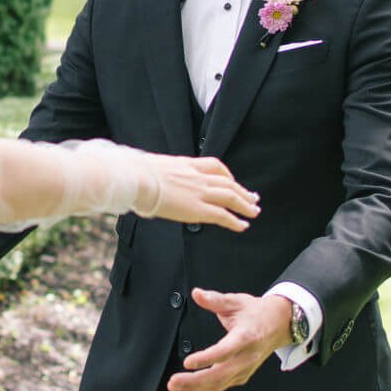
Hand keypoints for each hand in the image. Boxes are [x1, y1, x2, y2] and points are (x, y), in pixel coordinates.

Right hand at [142, 155, 259, 231]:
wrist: (137, 178)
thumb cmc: (136, 173)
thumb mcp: (151, 165)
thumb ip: (157, 172)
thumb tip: (147, 175)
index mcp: (186, 164)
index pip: (214, 166)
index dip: (227, 175)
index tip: (232, 181)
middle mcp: (197, 177)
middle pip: (228, 182)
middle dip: (242, 191)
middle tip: (253, 198)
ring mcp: (199, 192)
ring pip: (231, 197)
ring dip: (245, 205)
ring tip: (254, 211)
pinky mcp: (198, 209)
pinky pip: (223, 215)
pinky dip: (235, 221)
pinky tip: (242, 225)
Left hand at [166, 289, 292, 390]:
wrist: (279, 324)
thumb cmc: (257, 313)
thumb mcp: (236, 301)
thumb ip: (215, 299)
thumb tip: (197, 294)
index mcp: (246, 337)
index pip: (225, 351)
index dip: (206, 359)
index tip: (188, 362)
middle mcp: (247, 356)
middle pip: (220, 375)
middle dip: (195, 381)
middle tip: (174, 381)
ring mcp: (245, 369)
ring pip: (220, 385)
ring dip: (196, 388)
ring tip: (176, 386)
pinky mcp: (242, 375)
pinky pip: (222, 386)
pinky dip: (204, 389)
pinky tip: (189, 388)